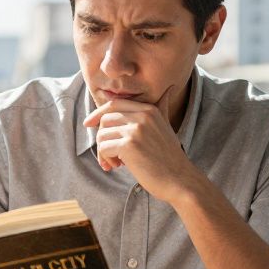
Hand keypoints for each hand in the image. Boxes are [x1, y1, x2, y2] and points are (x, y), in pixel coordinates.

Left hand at [82, 85, 199, 202]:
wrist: (180, 180)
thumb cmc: (170, 157)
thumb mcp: (167, 126)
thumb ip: (161, 108)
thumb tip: (169, 88)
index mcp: (149, 109)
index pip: (115, 104)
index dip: (98, 113)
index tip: (88, 124)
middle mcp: (143, 115)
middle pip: (105, 119)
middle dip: (102, 137)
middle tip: (111, 155)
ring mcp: (136, 130)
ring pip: (102, 134)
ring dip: (104, 151)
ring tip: (116, 163)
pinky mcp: (129, 145)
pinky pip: (103, 148)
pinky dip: (105, 159)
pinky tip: (117, 166)